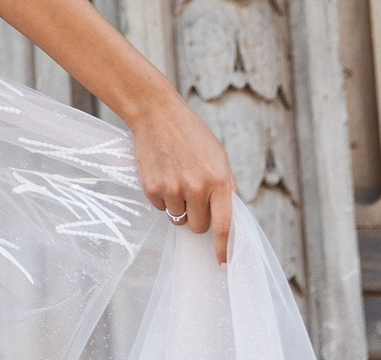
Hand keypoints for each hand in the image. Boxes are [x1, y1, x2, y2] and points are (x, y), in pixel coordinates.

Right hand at [128, 90, 237, 264]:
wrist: (156, 114)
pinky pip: (160, 207)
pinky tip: (163, 174)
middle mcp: (196, 188)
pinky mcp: (151, 187)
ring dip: (179, 206)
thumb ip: (225, 188)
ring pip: (178, 218)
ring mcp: (172, 188)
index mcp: (218, 181)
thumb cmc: (191, 135)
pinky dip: (163, 197)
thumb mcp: (218, 157)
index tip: (224, 265)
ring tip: (176, 177)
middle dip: (198, 218)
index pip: (224, 225)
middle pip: (199, 226)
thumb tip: (228, 217)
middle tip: (193, 196)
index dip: (224, 248)